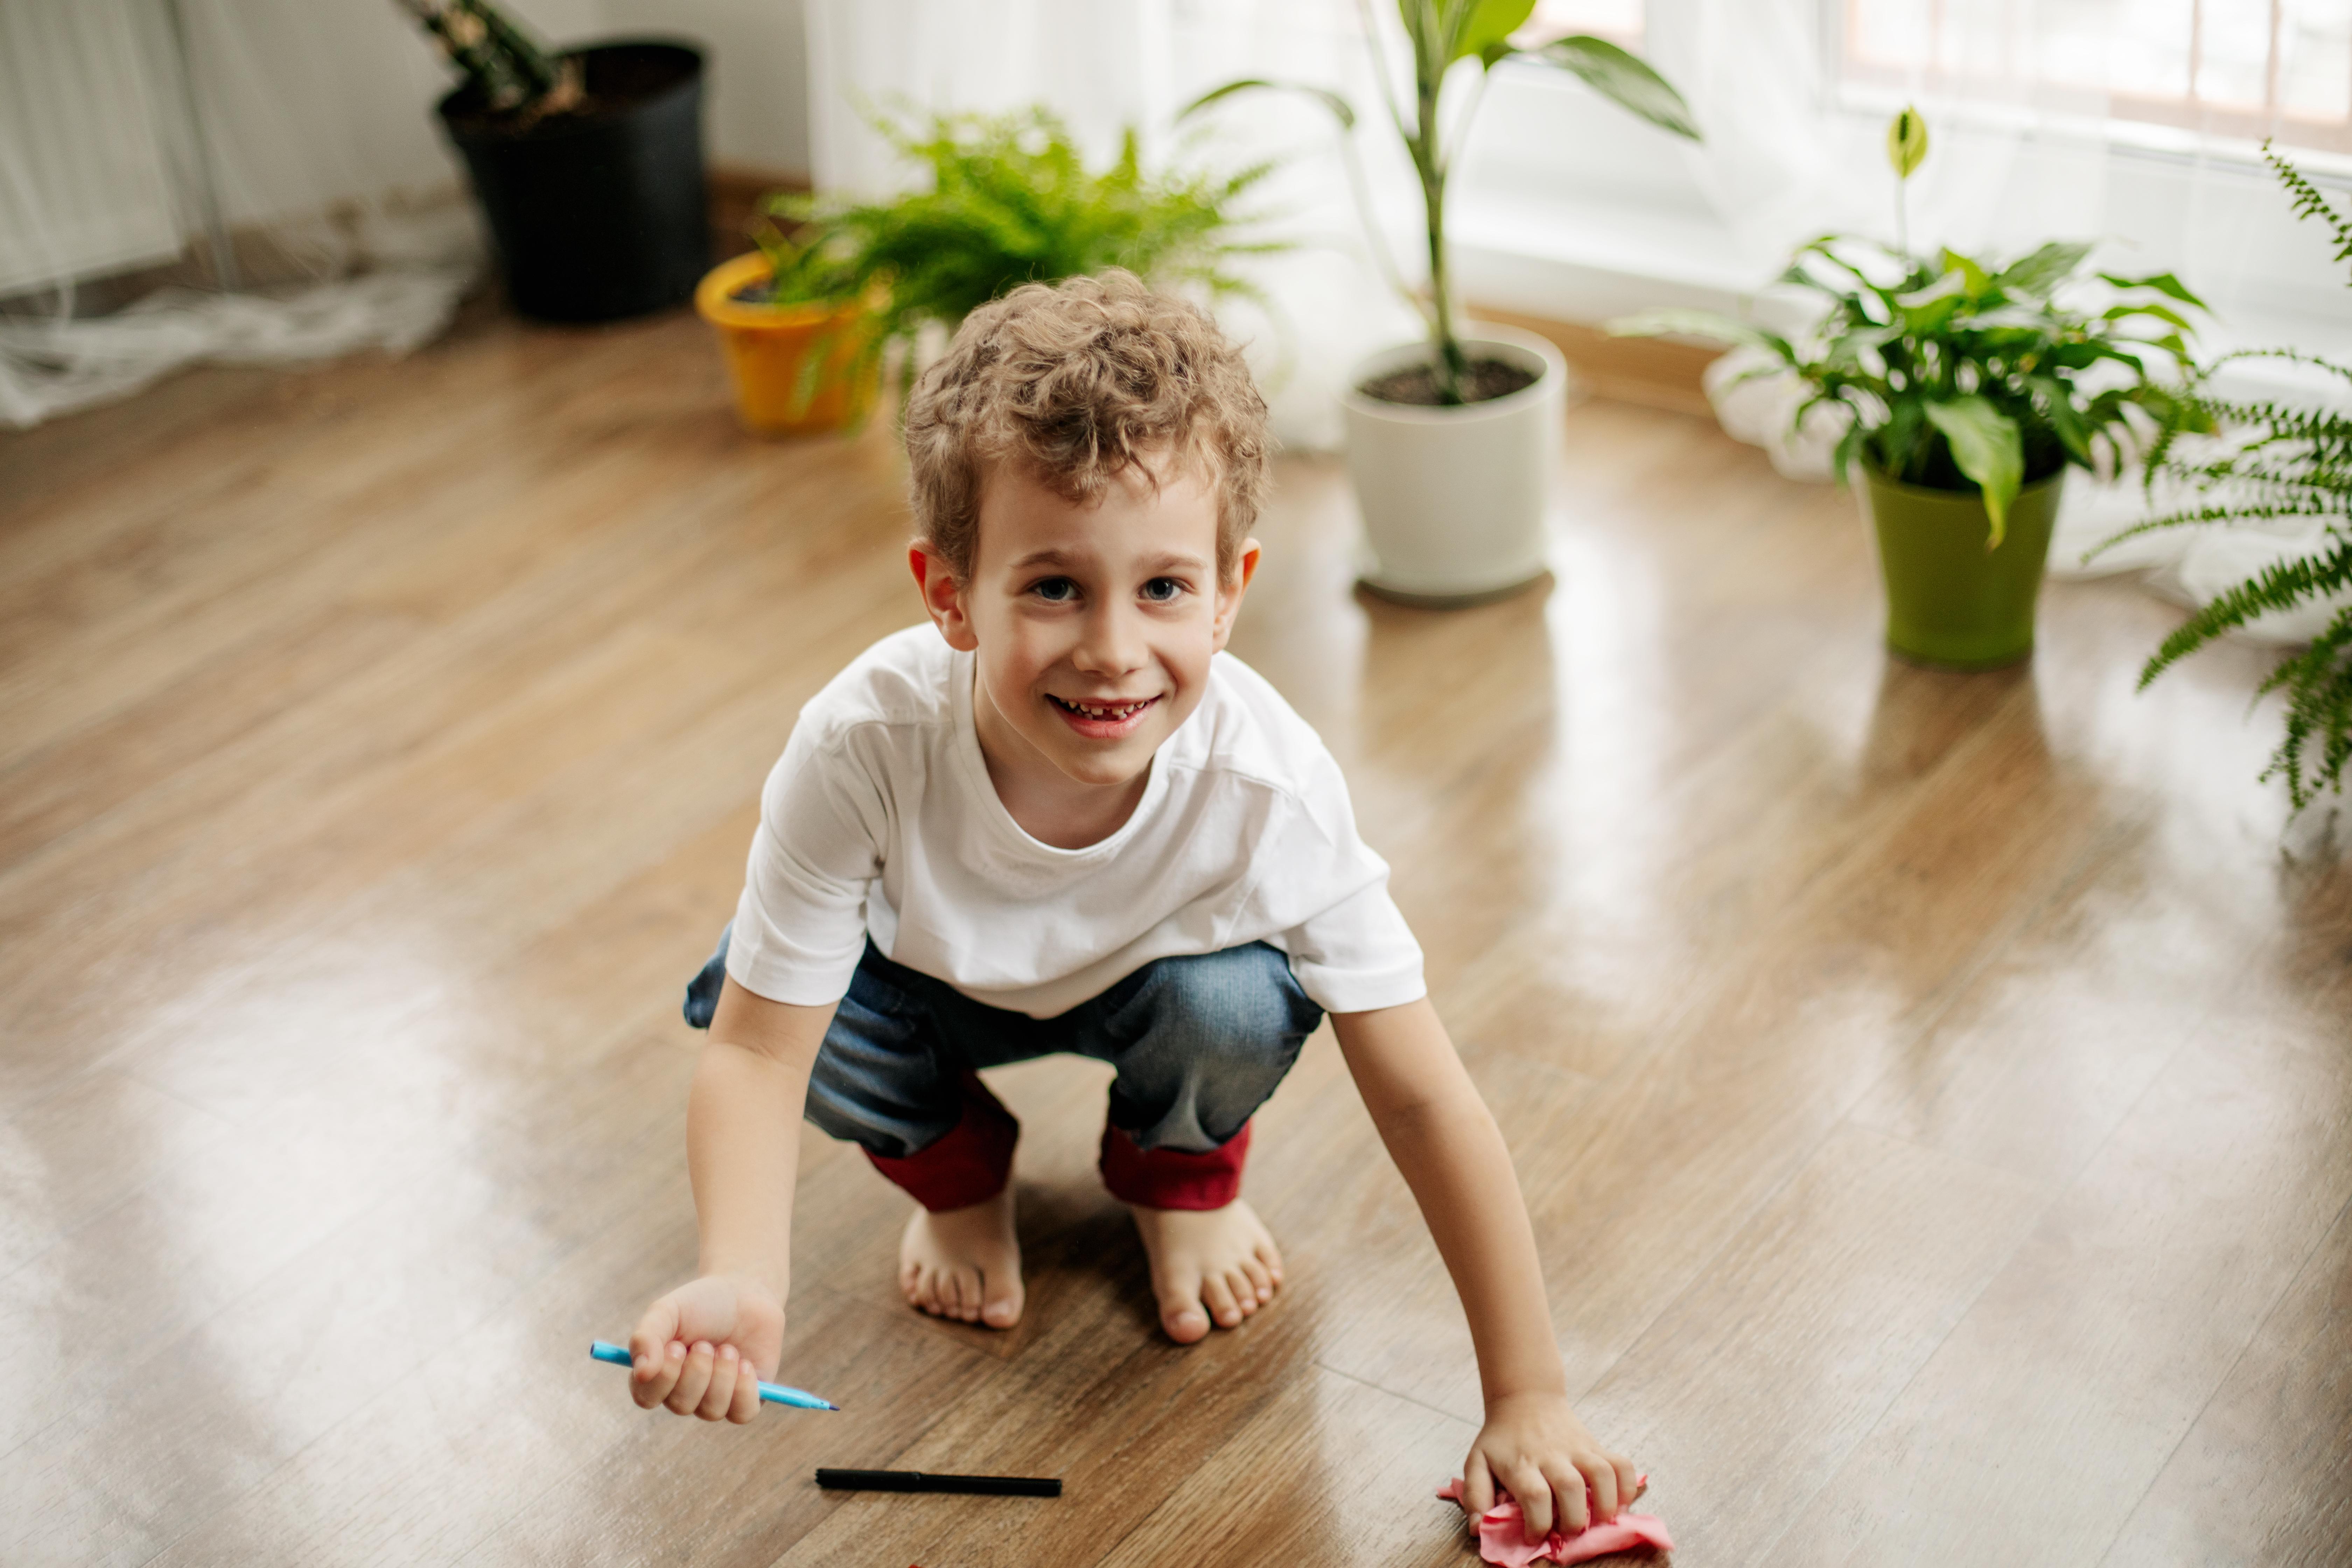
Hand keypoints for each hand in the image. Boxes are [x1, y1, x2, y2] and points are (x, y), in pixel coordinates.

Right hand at [627, 1274, 785, 1423]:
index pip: (646, 1398)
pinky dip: (745, 1388)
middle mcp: (684, 1392)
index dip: (662, 1378)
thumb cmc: (702, 1303)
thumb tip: (641, 1372)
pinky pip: (743, 1413)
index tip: (676, 1346)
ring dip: (722, 1375)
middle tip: (705, 1344)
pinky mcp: (746, 1399)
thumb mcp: (668, 1310)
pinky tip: (746, 1364)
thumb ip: (647, 1336)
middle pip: (681, 1405)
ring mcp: (716, 1399)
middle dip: (697, 1371)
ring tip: (728, 1348)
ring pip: (712, 1411)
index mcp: (659, 1374)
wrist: (747, 1294)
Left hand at [1459, 1391, 1643, 1543]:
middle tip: (1568, 1533)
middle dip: (1573, 1520)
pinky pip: (1620, 1464)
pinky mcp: (1594, 1445)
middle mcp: (1551, 1455)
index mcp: (1521, 1463)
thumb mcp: (1477, 1462)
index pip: (1534, 1495)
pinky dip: (1627, 1486)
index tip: (1533, 1537)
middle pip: (1569, 1487)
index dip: (1537, 1523)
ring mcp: (1577, 1448)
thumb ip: (1476, 1496)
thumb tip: (1478, 1530)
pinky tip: (1620, 1504)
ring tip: (1600, 1522)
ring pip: (1600, 1473)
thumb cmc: (1501, 1439)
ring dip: (1605, 1503)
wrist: (1525, 1399)